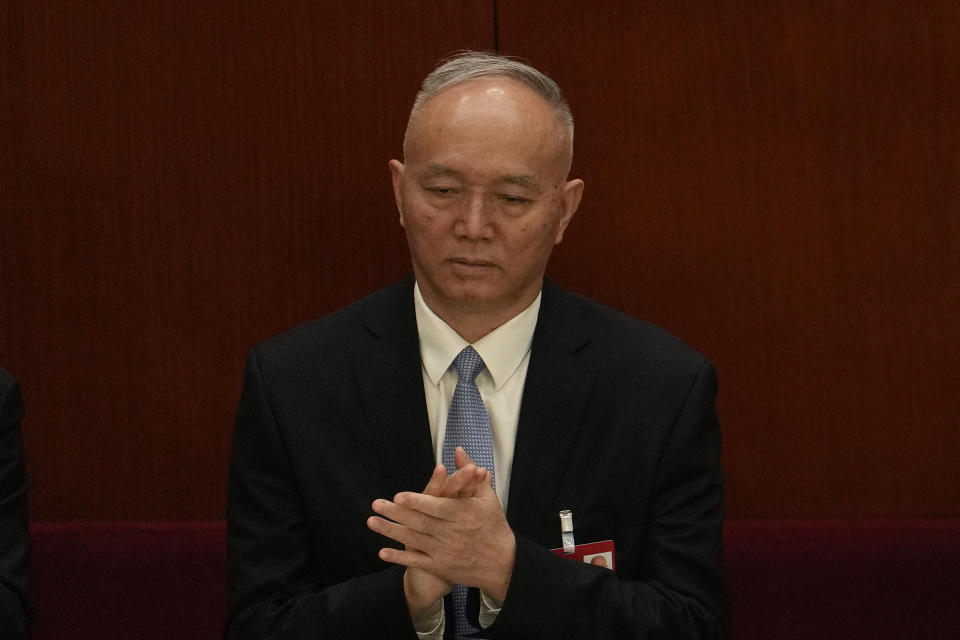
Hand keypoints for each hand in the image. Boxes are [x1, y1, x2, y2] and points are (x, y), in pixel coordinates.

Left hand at [368, 448, 514, 601]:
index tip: (399, 496)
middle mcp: (452, 534)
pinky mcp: (441, 566)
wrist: (502, 563)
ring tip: (372, 522)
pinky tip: (382, 552)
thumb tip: (458, 451)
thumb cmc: (493, 525)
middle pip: (421, 523)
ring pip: (414, 540)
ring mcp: (445, 552)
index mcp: (463, 514)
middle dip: (397, 514)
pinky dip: (400, 558)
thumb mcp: (486, 498)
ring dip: (391, 532)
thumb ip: (469, 474)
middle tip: (376, 504)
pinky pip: (417, 562)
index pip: (437, 507)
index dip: (418, 502)